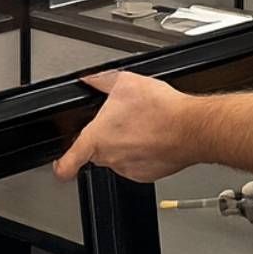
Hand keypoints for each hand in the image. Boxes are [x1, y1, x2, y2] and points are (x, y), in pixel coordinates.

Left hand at [53, 71, 196, 182]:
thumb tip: (89, 79)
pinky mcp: (147, 174)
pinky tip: (154, 137)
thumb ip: (100, 81)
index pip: (67, 164)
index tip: (60, 165)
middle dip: (107, 138)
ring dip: (127, 144)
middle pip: (98, 152)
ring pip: (119, 157)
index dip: (61, 165)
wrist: (191, 128)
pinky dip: (144, 153)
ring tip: (143, 126)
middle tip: (124, 122)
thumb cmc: (161, 109)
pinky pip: (138, 164)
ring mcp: (128, 168)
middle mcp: (110, 157)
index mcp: (97, 138)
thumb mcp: (125, 82)